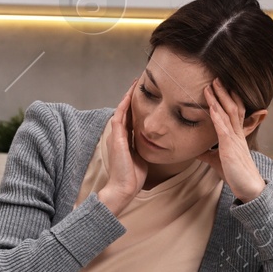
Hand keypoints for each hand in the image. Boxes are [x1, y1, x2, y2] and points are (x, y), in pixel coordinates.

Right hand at [98, 83, 147, 218]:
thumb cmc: (133, 177)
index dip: (136, 107)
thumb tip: (156, 141)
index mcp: (124, 140)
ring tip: (135, 84)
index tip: (144, 96)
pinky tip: (130, 94)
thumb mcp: (142, 157)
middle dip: (132, 98)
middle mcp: (119, 135)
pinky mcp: (117, 136)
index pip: (130, 119)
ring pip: (122, 110)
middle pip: (125, 111)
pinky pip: (120, 115)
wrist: (124, 187)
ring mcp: (116, 135)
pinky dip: (124, 104)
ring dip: (128, 97)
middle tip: (140, 83)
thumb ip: (144, 146)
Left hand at [197, 78, 265, 202]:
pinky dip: (217, 116)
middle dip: (224, 92)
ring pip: (228, 113)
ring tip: (212, 85)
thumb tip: (195, 150)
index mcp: (236, 135)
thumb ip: (208, 153)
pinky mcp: (230, 147)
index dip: (227, 98)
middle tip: (216, 78)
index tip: (219, 87)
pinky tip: (211, 107)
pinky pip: (223, 128)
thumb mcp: (217, 160)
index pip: (233, 112)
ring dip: (219, 98)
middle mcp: (237, 134)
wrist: (249, 187)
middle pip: (232, 107)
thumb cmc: (235, 174)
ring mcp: (235, 139)